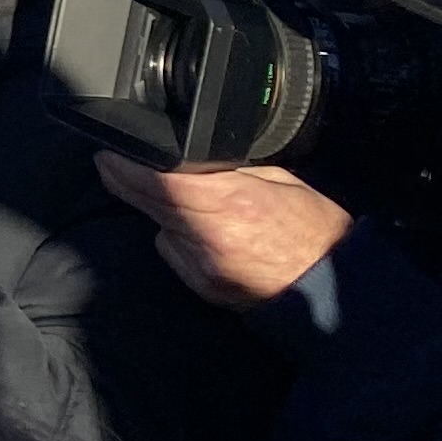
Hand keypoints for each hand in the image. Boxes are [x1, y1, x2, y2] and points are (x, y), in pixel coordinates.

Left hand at [92, 154, 351, 306]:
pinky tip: (200, 233)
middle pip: (147, 203)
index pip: (159, 180)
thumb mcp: (279, 181)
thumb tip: (190, 160)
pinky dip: (177, 239)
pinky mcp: (201, 286)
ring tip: (179, 199)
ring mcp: (201, 266)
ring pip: (159, 228)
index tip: (108, 153)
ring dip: (159, 212)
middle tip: (111, 164)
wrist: (332, 287)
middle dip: (125, 181)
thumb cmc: (314, 230)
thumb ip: (229, 172)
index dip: (126, 166)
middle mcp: (208, 236)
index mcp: (230, 203)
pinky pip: (174, 252)